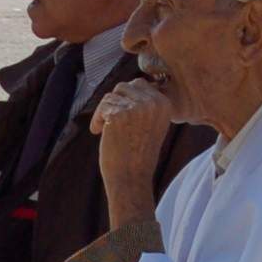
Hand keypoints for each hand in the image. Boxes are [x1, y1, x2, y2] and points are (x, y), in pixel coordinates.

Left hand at [91, 78, 177, 222]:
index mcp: (165, 104)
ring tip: (106, 130)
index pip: (140, 84)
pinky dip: (97, 119)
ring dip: (105, 111)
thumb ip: (145, 104)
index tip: (123, 118)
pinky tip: (98, 132)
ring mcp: (137, 107)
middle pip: (125, 86)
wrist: (131, 178)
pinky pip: (102, 106)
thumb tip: (130, 84)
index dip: (127, 99)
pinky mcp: (119, 114)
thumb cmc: (138, 154)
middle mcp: (154, 103)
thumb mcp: (151, 124)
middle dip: (115, 102)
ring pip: (112, 95)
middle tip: (112, 122)